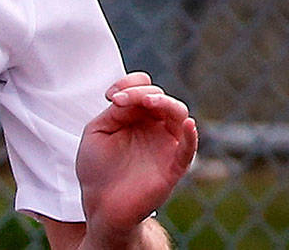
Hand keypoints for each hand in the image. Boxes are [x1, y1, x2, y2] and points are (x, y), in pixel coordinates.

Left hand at [75, 72, 197, 245]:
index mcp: (136, 116)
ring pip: (178, 115)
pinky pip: (189, 150)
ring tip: (147, 102)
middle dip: (142, 92)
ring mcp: (165, 146)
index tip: (111, 96)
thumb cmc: (97, 168)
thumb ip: (116, 112)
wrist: (99, 204)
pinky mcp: (172, 167)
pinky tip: (188, 125)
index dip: (130, 83)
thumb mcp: (98, 131)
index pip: (144, 88)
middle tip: (121, 101)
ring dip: (165, 103)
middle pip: (162, 98)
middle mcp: (154, 127)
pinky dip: (191, 136)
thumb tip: (130, 98)